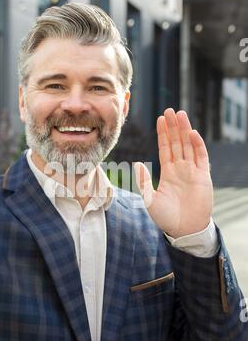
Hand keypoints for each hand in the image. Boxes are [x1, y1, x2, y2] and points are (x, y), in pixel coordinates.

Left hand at [134, 108, 212, 237]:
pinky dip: (197, 145)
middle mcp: (180, 169)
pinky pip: (201, 158)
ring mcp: (193, 171)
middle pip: (177, 143)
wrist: (184, 230)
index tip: (160, 119)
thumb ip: (143, 181)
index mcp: (168, 173)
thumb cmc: (166, 218)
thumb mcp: (149, 199)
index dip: (163, 134)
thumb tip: (137, 163)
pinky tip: (192, 133)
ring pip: (188, 146)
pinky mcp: (203, 177)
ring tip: (180, 114)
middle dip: (173, 126)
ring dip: (185, 130)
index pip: (165, 148)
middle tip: (170, 110)